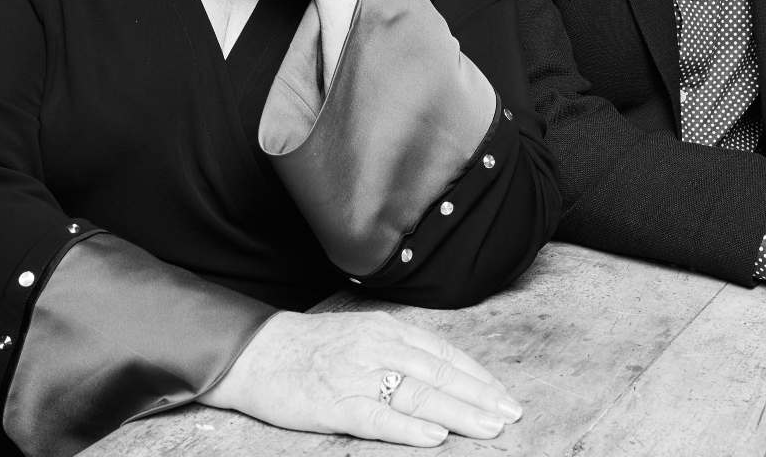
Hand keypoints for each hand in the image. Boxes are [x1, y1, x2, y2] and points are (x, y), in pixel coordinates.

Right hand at [200, 310, 523, 446]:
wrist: (255, 352)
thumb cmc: (312, 348)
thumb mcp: (362, 335)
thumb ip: (401, 351)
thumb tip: (446, 375)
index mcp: (386, 330)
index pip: (443, 354)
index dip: (477, 377)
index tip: (504, 396)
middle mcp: (376, 348)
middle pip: (438, 374)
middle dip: (479, 397)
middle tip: (510, 415)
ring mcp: (356, 375)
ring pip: (417, 394)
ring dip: (458, 412)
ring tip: (488, 427)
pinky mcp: (334, 403)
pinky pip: (378, 417)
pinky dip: (409, 427)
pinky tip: (435, 435)